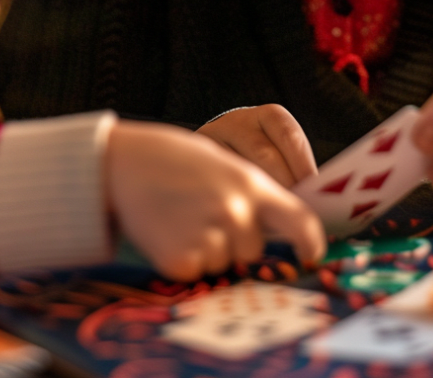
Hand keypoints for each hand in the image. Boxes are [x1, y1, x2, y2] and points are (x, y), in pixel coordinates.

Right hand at [106, 119, 325, 280]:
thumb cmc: (173, 160)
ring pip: (223, 262)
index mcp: (251, 183)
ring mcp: (208, 237)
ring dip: (206, 248)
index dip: (311, 243)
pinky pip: (195, 272)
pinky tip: (166, 231)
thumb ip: (251, 194)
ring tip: (179, 216)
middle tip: (201, 212)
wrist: (120, 162)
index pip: (301, 221)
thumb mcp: (222, 163)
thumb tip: (276, 230)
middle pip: (254, 249)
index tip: (312, 255)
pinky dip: (182, 258)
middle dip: (234, 239)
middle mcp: (236, 211)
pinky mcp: (180, 261)